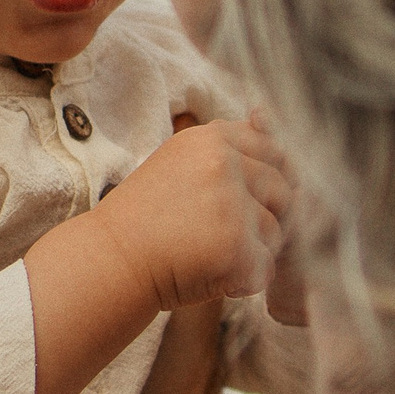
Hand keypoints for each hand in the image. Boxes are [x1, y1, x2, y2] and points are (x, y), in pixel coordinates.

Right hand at [89, 117, 289, 309]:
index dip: (271, 179)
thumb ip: (223, 145)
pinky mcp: (236, 247)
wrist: (111, 260)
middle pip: (283, 190)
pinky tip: (214, 276)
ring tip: (213, 255)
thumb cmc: (143, 217)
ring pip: (277, 230)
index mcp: (211, 140)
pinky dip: (246, 279)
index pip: (273, 150)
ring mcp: (233, 206)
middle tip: (228, 235)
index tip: (249, 199)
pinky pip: (267, 267)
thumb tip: (265, 114)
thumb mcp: (178, 161)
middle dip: (267, 216)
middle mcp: (225, 165)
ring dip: (255, 249)